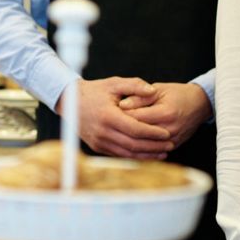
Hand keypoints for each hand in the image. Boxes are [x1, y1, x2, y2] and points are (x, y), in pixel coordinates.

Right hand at [57, 77, 171, 158]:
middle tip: (170, 145)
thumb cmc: (95, 91)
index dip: (153, 133)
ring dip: (146, 155)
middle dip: (154, 146)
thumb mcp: (114, 83)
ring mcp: (99, 141)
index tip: (167, 134)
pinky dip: (135, 156)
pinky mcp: (97, 147)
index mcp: (108, 116)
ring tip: (163, 153)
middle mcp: (102, 132)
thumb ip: (134, 85)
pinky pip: (119, 155)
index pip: (135, 129)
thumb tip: (153, 91)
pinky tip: (147, 154)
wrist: (70, 101)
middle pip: (133, 144)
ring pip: (127, 153)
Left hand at [119, 82, 211, 148]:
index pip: (136, 119)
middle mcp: (170, 129)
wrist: (199, 104)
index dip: (121, 116)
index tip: (110, 112)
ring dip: (130, 140)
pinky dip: (141, 147)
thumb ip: (139, 97)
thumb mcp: (158, 89)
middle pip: (139, 134)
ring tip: (117, 133)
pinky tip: (129, 142)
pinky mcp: (173, 146)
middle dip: (123, 129)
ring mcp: (172, 140)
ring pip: (145, 145)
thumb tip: (121, 105)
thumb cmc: (177, 94)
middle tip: (111, 124)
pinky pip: (153, 151)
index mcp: (165, 112)